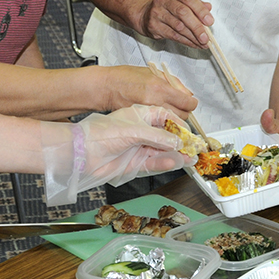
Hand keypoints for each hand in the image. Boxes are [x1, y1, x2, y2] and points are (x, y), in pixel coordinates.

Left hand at [41, 105, 193, 203]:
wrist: (82, 153)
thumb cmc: (103, 133)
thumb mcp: (135, 131)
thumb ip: (158, 137)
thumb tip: (177, 142)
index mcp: (140, 115)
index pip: (165, 117)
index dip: (178, 125)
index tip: (189, 133)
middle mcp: (141, 130)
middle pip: (166, 136)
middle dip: (181, 142)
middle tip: (195, 147)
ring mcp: (138, 147)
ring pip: (162, 151)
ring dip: (177, 154)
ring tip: (191, 158)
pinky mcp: (135, 163)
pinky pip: (154, 163)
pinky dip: (165, 163)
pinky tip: (175, 162)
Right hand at [101, 66, 196, 118]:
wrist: (106, 87)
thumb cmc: (125, 77)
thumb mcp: (152, 73)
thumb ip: (172, 82)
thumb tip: (187, 93)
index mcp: (160, 88)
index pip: (187, 103)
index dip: (192, 104)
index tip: (191, 103)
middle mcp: (155, 102)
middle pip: (182, 116)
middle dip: (184, 112)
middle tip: (180, 107)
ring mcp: (149, 114)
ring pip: (172, 123)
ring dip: (174, 119)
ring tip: (168, 112)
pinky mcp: (142, 122)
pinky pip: (159, 126)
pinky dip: (161, 123)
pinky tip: (157, 117)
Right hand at [137, 0, 213, 49]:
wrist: (145, 14)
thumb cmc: (168, 7)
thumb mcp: (181, 0)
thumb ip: (196, 4)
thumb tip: (209, 8)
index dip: (200, 10)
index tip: (210, 21)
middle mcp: (163, 0)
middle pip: (182, 13)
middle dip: (197, 27)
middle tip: (206, 37)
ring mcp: (157, 13)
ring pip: (178, 27)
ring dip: (193, 37)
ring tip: (203, 43)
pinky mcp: (154, 26)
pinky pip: (173, 36)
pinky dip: (186, 41)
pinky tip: (195, 44)